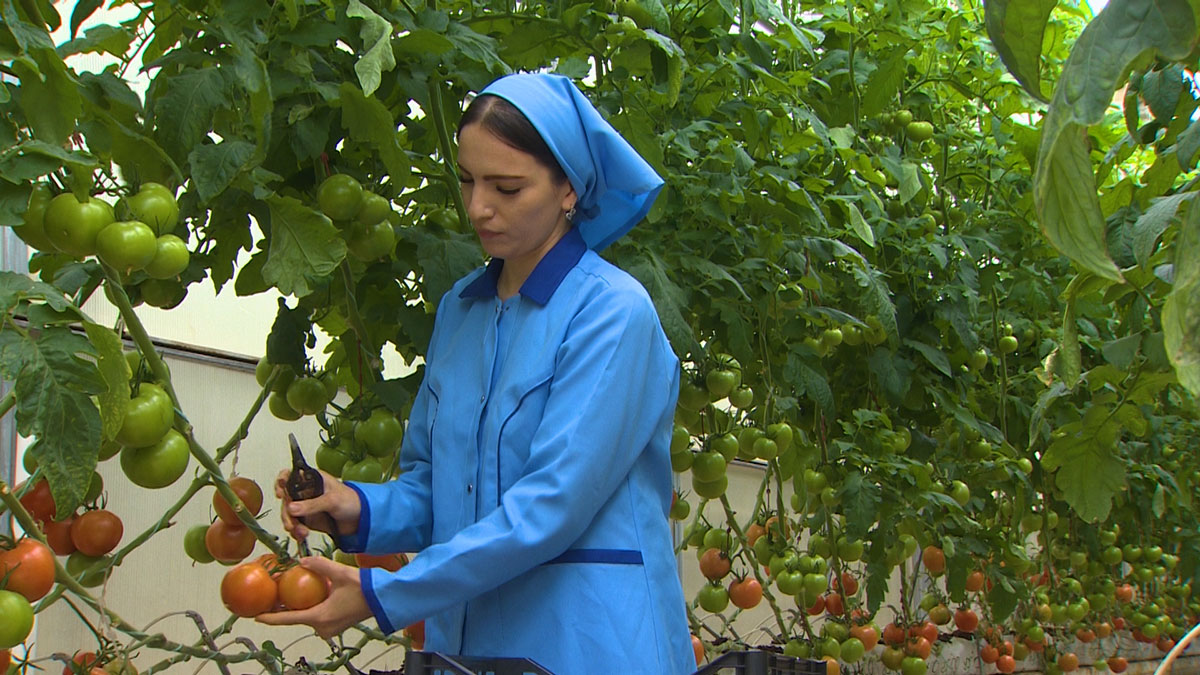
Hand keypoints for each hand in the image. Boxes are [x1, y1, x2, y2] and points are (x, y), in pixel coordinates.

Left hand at [256, 557, 373, 637]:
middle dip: (284, 607)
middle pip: (296, 618)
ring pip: (307, 617)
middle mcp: (322, 627)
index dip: (269, 618)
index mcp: (319, 617)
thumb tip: (302, 560)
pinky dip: (309, 607)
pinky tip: (308, 595)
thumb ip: (319, 565)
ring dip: (298, 606)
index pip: (287, 619)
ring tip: (288, 593)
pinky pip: (317, 617)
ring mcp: (330, 628)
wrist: (385, 599)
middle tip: (273, 595)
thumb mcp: (339, 573)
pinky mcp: (336, 625)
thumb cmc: (364, 589)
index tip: (255, 616)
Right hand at [274, 469, 361, 540]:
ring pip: (287, 514)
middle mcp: (304, 491)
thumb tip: (290, 508)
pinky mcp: (306, 519)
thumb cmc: (350, 501)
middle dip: (286, 513)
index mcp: (311, 479)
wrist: (360, 519)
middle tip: (292, 524)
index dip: (281, 482)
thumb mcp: (332, 500)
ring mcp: (304, 506)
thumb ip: (312, 505)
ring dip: (291, 524)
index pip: (289, 475)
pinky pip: (294, 525)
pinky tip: (302, 536)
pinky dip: (295, 532)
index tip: (281, 494)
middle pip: (285, 499)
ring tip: (302, 533)